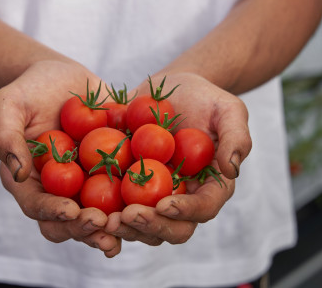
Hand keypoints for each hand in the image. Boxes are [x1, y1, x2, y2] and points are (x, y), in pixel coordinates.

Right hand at [0, 60, 120, 256]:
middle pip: (68, 222)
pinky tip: (156, 204)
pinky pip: (125, 192)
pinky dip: (138, 202)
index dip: (53, 213)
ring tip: (131, 224)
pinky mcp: (112, 174)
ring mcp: (86, 185)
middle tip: (104, 224)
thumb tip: (17, 174)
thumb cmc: (29, 89)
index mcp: (29, 181)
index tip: (71, 210)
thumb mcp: (8, 104)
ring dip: (114, 227)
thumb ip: (6, 137)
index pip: (37, 206)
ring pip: (99, 216)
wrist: (63, 78)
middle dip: (85, 228)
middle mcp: (57, 190)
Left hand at [105, 72, 251, 244]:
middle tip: (128, 215)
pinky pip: (117, 209)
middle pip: (173, 229)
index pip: (203, 208)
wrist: (168, 91)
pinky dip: (102, 214)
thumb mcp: (228, 109)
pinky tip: (85, 209)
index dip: (186, 211)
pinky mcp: (128, 189)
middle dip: (151, 227)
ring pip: (143, 227)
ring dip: (125, 228)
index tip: (164, 203)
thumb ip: (236, 137)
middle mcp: (182, 199)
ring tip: (104, 218)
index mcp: (209, 186)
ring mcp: (154, 197)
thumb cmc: (202, 98)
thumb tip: (231, 169)